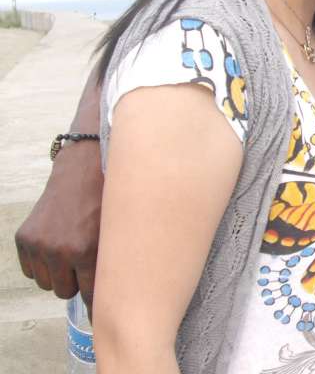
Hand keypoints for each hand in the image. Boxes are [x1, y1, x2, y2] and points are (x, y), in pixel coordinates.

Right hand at [14, 137, 103, 310]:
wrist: (84, 170)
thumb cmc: (109, 202)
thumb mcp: (118, 232)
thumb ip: (113, 263)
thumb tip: (115, 297)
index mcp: (85, 250)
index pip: (90, 295)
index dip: (98, 306)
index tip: (104, 316)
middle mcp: (58, 250)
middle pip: (65, 292)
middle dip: (76, 282)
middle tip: (86, 263)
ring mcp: (38, 244)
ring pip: (47, 284)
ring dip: (58, 274)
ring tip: (72, 251)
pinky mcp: (24, 238)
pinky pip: (31, 271)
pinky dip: (42, 265)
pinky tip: (56, 245)